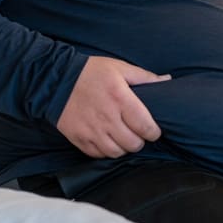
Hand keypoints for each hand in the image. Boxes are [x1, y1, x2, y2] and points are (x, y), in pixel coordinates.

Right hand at [56, 56, 170, 158]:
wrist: (55, 79)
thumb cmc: (90, 72)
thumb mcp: (119, 68)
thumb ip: (145, 77)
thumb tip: (166, 80)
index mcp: (120, 98)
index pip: (146, 127)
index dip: (154, 132)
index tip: (153, 129)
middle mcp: (107, 118)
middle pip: (134, 144)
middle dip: (140, 140)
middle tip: (137, 132)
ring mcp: (92, 131)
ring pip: (117, 152)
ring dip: (123, 147)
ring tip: (122, 137)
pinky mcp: (79, 139)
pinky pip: (99, 155)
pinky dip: (106, 150)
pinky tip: (107, 139)